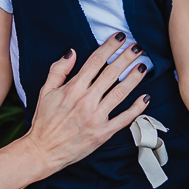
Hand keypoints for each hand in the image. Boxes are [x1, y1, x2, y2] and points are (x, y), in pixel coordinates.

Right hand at [25, 33, 149, 172]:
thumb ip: (58, 70)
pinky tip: (145, 97)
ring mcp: (96, 117)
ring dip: (134, 78)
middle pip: (111, 73)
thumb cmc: (44, 121)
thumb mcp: (45, 91)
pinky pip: (124, 119)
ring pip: (120, 93)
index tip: (120, 37)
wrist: (43, 151)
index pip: (95, 61)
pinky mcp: (103, 133)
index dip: (109, 47)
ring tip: (144, 66)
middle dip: (126, 57)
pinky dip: (136, 108)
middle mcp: (86, 100)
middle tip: (138, 47)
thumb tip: (72, 52)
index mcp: (73, 88)